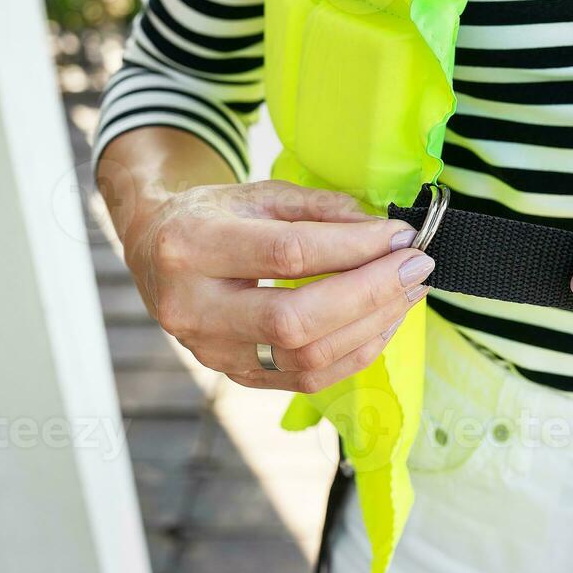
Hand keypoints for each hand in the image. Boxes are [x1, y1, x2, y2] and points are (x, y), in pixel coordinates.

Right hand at [123, 180, 431, 392]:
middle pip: (297, 319)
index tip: (401, 236)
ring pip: (305, 358)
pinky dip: (355, 353)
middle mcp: (192, 307)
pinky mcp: (234, 375)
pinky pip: (306, 379)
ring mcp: (210, 351)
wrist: (155, 253)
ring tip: (407, 293)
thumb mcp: (258, 193)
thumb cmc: (212, 217)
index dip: (354, 248)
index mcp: (191, 246)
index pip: (288, 254)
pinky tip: (382, 323)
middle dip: (370, 294)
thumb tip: (385, 232)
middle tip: (417, 267)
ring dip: (371, 327)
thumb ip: (321, 210)